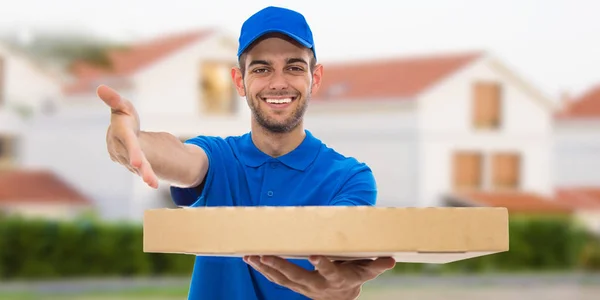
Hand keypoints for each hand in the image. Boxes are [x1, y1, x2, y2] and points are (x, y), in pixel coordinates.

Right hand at [97, 85, 158, 187]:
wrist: (122, 133)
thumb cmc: (124, 116)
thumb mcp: (122, 106)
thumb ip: (114, 99)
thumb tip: (100, 87)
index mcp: (122, 133)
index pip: (129, 143)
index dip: (132, 152)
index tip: (137, 162)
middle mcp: (121, 148)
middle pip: (135, 159)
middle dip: (143, 169)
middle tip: (151, 181)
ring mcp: (125, 157)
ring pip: (138, 167)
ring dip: (147, 175)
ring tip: (153, 184)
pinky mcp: (131, 164)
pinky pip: (141, 170)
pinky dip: (148, 176)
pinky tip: (153, 183)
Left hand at [244, 255, 394, 299]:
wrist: (341, 297)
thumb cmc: (354, 276)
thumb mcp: (367, 270)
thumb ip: (377, 265)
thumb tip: (391, 259)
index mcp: (337, 279)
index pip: (330, 272)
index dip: (322, 264)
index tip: (314, 255)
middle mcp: (317, 285)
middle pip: (297, 277)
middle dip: (281, 266)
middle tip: (266, 255)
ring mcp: (303, 287)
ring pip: (281, 279)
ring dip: (265, 268)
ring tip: (251, 256)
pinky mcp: (293, 285)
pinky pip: (275, 279)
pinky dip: (263, 270)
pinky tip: (251, 259)